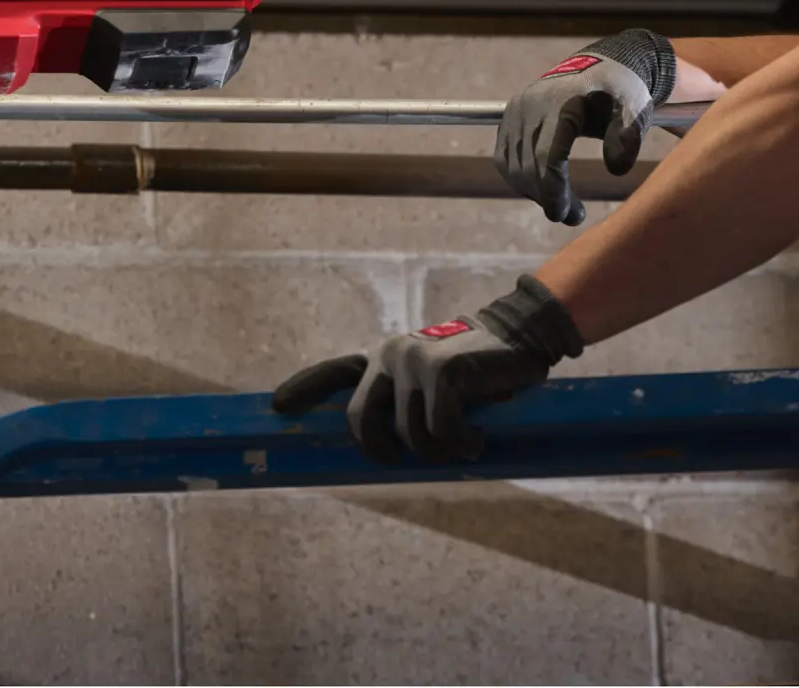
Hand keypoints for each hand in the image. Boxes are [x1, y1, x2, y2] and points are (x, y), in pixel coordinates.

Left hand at [272, 275, 583, 461]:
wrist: (520, 338)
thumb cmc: (476, 370)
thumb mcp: (433, 381)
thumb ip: (406, 401)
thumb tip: (386, 449)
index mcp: (382, 357)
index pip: (335, 371)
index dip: (304, 388)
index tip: (278, 407)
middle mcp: (389, 355)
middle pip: (360, 420)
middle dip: (380, 451)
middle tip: (409, 460)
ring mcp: (413, 361)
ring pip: (408, 435)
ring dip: (438, 452)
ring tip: (464, 445)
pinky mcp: (442, 371)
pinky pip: (440, 430)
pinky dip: (459, 444)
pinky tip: (477, 440)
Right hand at [494, 28, 675, 225]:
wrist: (601, 66)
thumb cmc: (620, 92)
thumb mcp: (634, 109)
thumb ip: (628, 136)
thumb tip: (617, 169)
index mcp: (562, 103)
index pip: (547, 155)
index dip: (553, 189)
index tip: (564, 215)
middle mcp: (531, 105)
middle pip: (529, 165)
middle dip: (548, 197)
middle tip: (574, 217)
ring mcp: (515, 110)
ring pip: (513, 165)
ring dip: (533, 191)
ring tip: (562, 206)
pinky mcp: (508, 117)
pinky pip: (504, 158)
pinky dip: (520, 178)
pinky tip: (542, 189)